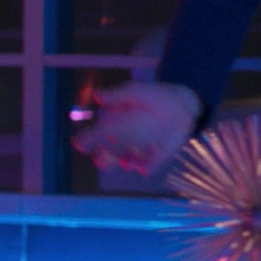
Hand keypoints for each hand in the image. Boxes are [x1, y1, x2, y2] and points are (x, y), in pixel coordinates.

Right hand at [70, 81, 201, 174]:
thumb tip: (97, 95)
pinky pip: (146, 168)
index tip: (79, 143)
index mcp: (111, 126)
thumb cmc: (153, 97)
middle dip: (102, 159)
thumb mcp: (136, 91)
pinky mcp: (153, 160)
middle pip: (104, 158)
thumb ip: (118, 95)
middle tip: (103, 156)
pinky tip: (154, 149)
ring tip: (134, 149)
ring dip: (126, 159)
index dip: (85, 140)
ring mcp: (136, 153)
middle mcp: (119, 143)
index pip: (94, 136)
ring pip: (125, 163)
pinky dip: (147, 164)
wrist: (181, 106)